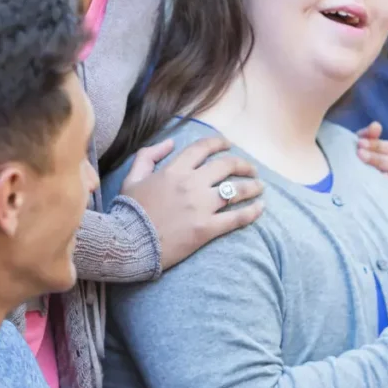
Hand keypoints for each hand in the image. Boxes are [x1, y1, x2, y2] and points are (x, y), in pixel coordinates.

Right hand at [122, 137, 264, 270]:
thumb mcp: (132, 177)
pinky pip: (236, 218)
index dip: (219, 143)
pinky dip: (252, 212)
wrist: (126, 245)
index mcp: (175, 170)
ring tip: (260, 187)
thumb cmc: (128, 211)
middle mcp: (191, 184)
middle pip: (226, 166)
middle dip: (243, 165)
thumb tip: (171, 142)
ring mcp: (201, 206)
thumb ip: (149, 155)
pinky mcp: (206, 229)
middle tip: (251, 169)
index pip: (203, 148)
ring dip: (252, 186)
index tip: (228, 145)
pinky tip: (260, 208)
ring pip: (236, 190)